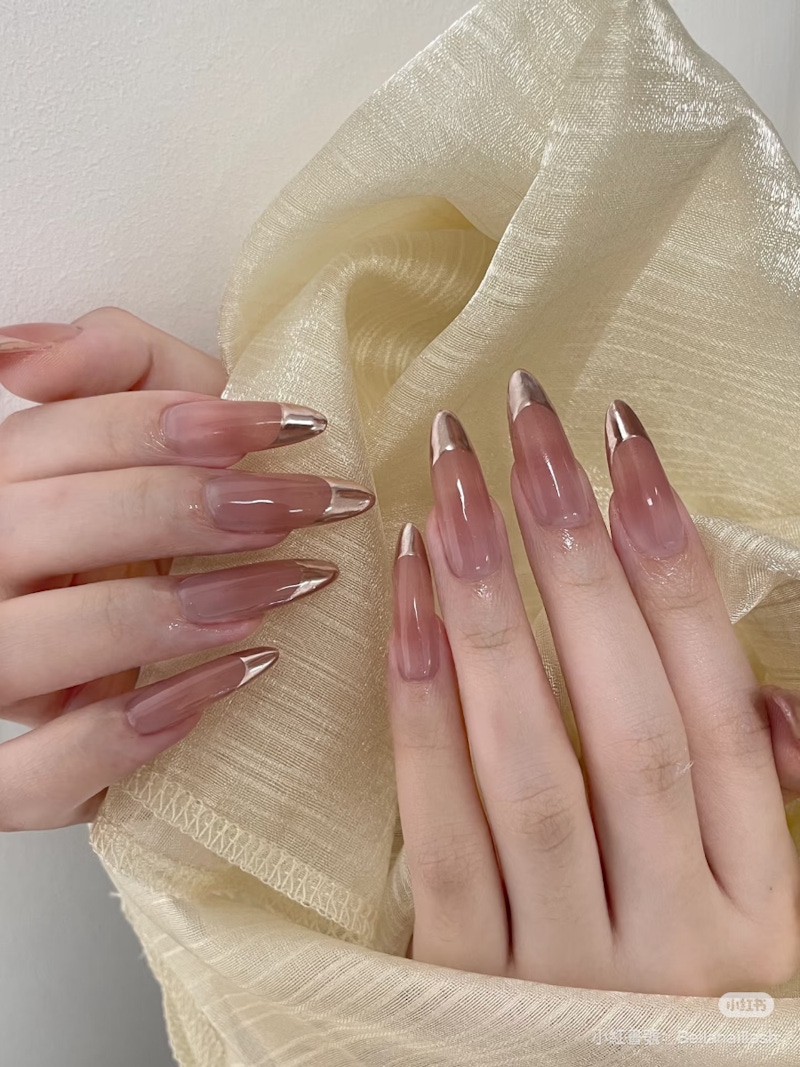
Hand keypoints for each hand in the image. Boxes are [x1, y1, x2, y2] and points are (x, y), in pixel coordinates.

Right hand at [0, 309, 372, 829]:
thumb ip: (118, 363)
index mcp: (11, 493)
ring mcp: (3, 678)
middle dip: (177, 509)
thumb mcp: (168, 422)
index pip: (48, 441)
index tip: (279, 427)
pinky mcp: (23, 774)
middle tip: (298, 506)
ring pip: (22, 650)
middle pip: (33, 532)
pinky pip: (34, 777)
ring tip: (282, 586)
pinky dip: (122, 738)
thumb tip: (26, 354)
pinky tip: (223, 683)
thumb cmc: (180, 519)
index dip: (160, 425)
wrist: (189, 636)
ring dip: (158, 614)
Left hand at [387, 371, 799, 994]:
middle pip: (627, 706)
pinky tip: (405, 607)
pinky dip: (422, 709)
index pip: (714, 687)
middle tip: (524, 428)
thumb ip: (762, 800)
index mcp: (763, 891)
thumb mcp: (760, 911)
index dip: (669, 552)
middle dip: (573, 549)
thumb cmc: (677, 996)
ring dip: (491, 610)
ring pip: (533, 760)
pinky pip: (442, 829)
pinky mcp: (469, 984)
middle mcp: (681, 924)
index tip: (621, 442)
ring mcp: (571, 959)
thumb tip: (763, 694)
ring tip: (455, 492)